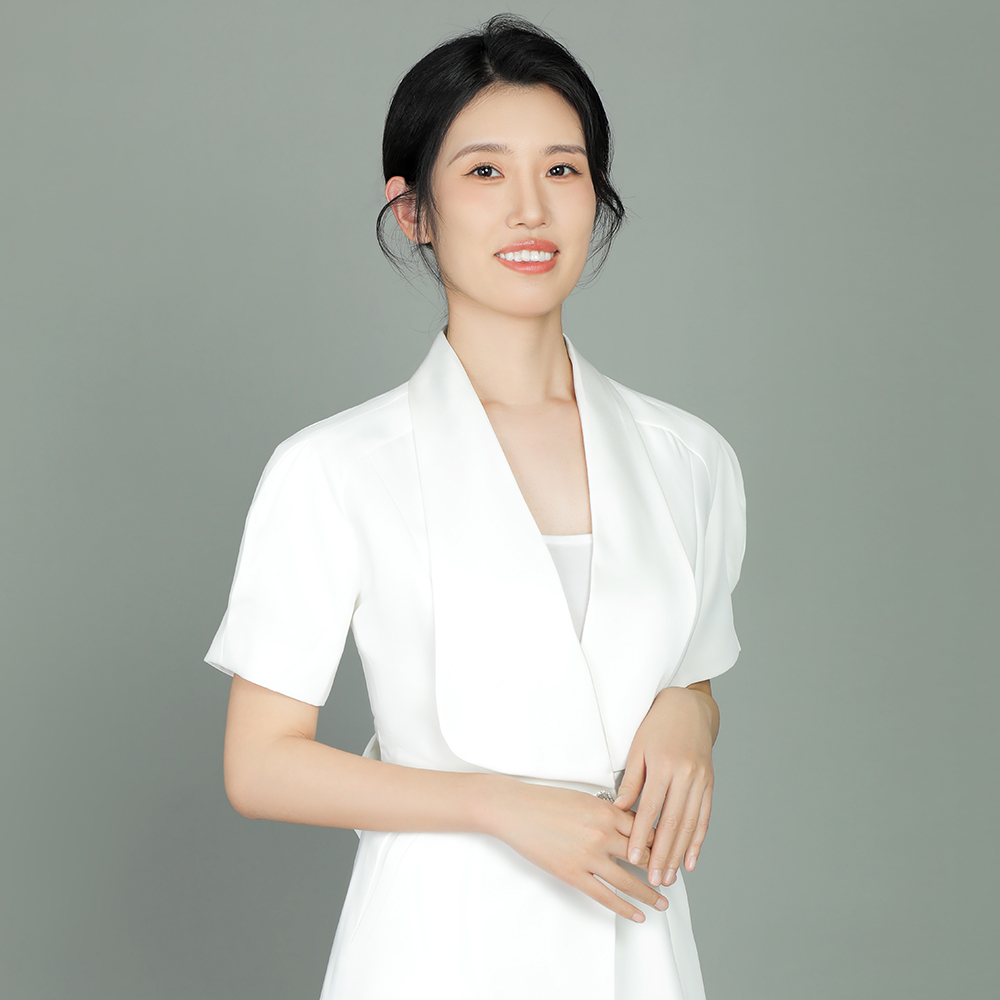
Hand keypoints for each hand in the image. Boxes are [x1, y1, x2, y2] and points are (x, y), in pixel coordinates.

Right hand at [489, 777, 668, 921]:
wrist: (516, 810)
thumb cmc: (546, 801)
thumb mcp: (584, 799)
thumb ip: (608, 812)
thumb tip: (628, 825)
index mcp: (606, 811)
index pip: (645, 830)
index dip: (662, 843)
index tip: (672, 852)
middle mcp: (602, 834)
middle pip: (643, 855)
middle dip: (662, 869)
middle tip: (673, 879)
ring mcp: (588, 856)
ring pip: (629, 880)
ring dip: (650, 893)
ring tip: (663, 902)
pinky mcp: (573, 874)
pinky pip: (605, 895)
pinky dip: (625, 907)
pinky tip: (638, 914)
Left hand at [613, 684, 717, 887]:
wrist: (689, 708)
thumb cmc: (657, 726)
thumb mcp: (638, 747)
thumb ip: (631, 780)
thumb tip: (620, 810)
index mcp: (665, 765)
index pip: (651, 808)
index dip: (642, 836)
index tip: (634, 858)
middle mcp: (686, 775)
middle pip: (673, 822)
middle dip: (663, 854)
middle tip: (653, 880)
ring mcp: (701, 781)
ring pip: (690, 825)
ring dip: (679, 854)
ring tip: (669, 877)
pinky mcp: (710, 785)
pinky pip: (704, 817)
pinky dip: (698, 841)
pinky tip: (690, 860)